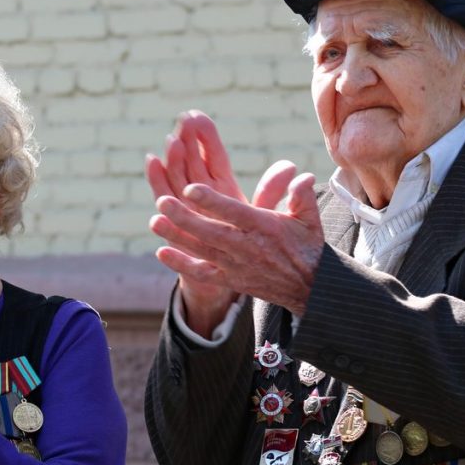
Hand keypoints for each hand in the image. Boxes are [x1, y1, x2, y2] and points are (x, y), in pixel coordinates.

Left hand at [147, 110, 322, 324]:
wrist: (309, 288)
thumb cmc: (307, 246)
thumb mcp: (309, 219)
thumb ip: (302, 196)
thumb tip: (304, 177)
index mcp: (264, 227)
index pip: (234, 212)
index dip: (211, 201)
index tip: (190, 189)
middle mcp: (247, 247)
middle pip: (211, 232)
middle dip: (185, 217)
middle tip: (161, 201)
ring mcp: (237, 266)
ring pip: (202, 250)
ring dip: (178, 237)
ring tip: (155, 222)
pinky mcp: (231, 280)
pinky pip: (203, 273)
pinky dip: (182, 264)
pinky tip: (161, 252)